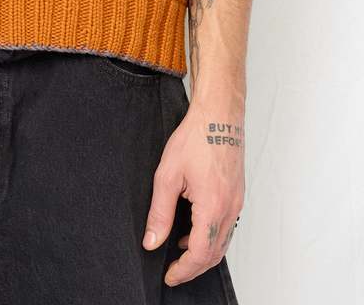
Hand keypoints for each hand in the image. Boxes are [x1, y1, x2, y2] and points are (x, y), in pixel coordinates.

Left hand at [142, 93, 244, 286]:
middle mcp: (230, 209)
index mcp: (213, 206)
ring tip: (180, 253)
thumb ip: (160, 212)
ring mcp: (237, 203)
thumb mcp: (168, 175)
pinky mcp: (237, 196)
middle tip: (173, 271)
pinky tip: (193, 231)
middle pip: (214, 254)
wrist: (219, 115)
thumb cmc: (195, 138)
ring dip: (203, 254)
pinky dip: (211, 238)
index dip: (184, 270)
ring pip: (222, 243)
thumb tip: (152, 241)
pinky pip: (226, 228)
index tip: (169, 276)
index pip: (201, 254)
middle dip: (193, 268)